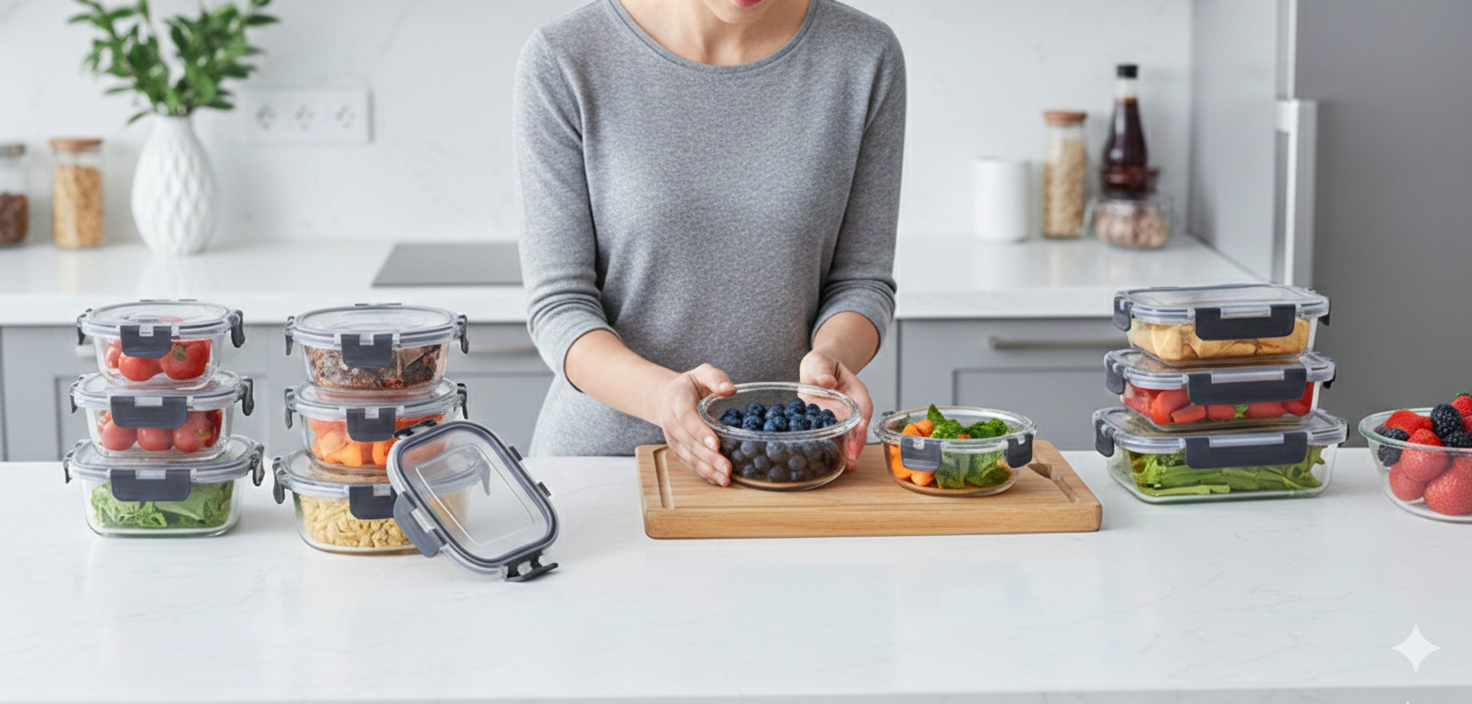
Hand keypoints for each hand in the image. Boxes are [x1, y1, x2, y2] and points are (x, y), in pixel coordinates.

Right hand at [654, 364, 736, 485]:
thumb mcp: (702, 373)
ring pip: (689, 456)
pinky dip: (703, 472)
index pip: (687, 418)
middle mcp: (672, 423)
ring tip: (725, 479)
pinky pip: (689, 462)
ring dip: (707, 469)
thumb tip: (730, 389)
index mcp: (677, 401)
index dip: (700, 432)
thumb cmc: (689, 385)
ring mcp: (674, 438)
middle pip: (689, 443)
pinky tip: (717, 479)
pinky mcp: (678, 448)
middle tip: (727, 468)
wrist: (665, 398)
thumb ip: (715, 378)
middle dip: (708, 457)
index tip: (716, 444)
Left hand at [800, 350, 871, 470]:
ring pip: (848, 437)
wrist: (816, 369)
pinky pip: (832, 437)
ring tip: (845, 468)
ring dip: (847, 452)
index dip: (860, 427)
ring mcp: (840, 418)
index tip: (856, 440)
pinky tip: (827, 459)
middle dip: (855, 447)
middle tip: (851, 463)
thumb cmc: (822, 363)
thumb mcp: (821, 360)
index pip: (863, 412)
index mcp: (856, 393)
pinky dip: (832, 448)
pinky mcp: (828, 424)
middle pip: (858, 430)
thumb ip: (823, 369)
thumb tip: (826, 380)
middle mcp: (852, 409)